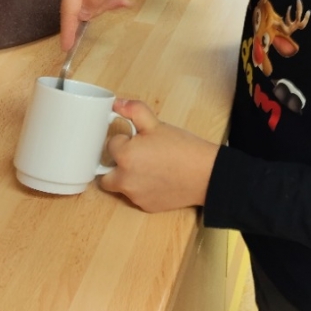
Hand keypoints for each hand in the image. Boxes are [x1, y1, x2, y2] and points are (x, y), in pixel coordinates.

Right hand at [60, 0, 140, 49]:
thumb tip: (82, 16)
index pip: (68, 10)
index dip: (68, 30)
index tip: (66, 48)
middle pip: (79, 8)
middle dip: (99, 10)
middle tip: (120, 2)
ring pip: (89, 4)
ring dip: (106, 4)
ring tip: (124, 0)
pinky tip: (122, 0)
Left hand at [100, 100, 218, 211]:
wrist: (205, 174)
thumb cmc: (182, 148)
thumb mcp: (157, 123)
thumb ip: (134, 110)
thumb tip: (117, 104)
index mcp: (124, 156)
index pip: (111, 144)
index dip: (124, 139)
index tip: (138, 139)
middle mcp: (124, 179)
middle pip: (105, 173)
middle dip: (115, 164)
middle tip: (135, 156)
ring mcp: (134, 196)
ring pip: (121, 185)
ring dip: (129, 177)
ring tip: (152, 166)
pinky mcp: (146, 206)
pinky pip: (136, 196)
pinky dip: (143, 188)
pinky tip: (159, 179)